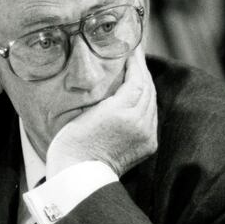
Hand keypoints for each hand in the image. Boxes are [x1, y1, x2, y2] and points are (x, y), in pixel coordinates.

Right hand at [46, 47, 157, 176]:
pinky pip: (151, 117)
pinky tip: (138, 96)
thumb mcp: (85, 111)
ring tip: (136, 71)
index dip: (136, 62)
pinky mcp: (148, 144)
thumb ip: (106, 93)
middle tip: (135, 54)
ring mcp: (146, 134)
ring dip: (145, 86)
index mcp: (122, 112)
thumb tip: (114, 76)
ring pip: (152, 102)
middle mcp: (140, 122)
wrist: (79, 176)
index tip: (132, 47)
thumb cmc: (73, 142)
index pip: (137, 78)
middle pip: (148, 88)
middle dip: (142, 70)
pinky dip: (146, 104)